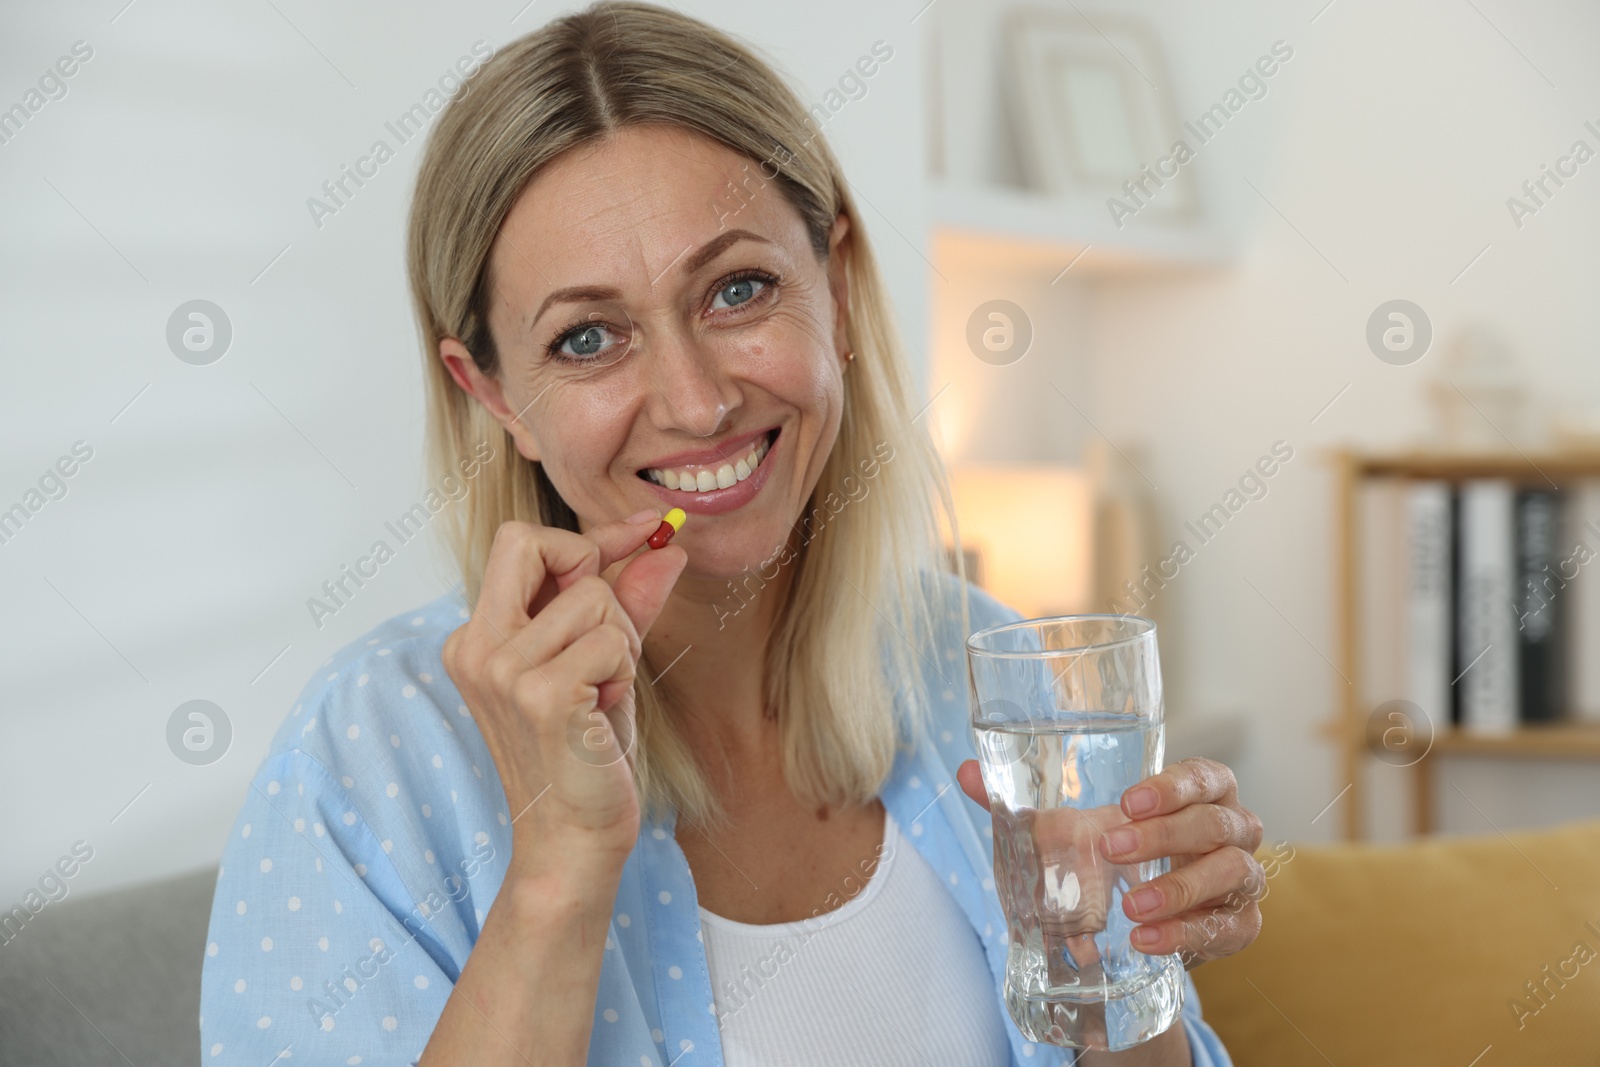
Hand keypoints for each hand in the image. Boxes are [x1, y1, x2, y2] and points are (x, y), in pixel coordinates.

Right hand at [442, 514, 686, 874]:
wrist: (574, 839)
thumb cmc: (586, 754)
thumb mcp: (604, 663)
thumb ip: (628, 601)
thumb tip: (666, 545)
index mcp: (477, 637)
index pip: (522, 542)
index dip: (592, 535)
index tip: (646, 529)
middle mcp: (477, 646)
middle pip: (533, 542)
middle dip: (590, 572)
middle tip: (604, 641)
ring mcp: (503, 670)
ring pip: (594, 597)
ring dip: (618, 643)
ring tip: (600, 694)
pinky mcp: (541, 695)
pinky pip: (611, 641)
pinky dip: (623, 673)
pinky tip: (603, 713)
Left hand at [957, 755, 1264, 968]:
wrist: (1131, 925)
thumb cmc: (1107, 858)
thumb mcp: (1062, 832)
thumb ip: (1017, 804)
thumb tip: (965, 771)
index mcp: (1200, 793)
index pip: (1206, 776)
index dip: (1174, 786)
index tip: (1126, 802)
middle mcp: (1232, 831)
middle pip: (1219, 824)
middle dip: (1166, 837)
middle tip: (1113, 850)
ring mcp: (1241, 880)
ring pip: (1235, 874)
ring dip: (1183, 889)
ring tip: (1132, 906)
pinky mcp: (1240, 928)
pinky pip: (1232, 930)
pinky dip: (1191, 935)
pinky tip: (1147, 940)